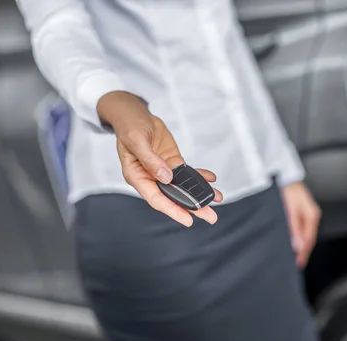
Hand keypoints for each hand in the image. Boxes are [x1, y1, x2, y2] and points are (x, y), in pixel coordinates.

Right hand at [97, 91, 222, 226]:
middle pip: (173, 197)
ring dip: (199, 193)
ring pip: (183, 187)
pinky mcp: (172, 162)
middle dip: (192, 207)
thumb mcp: (136, 140)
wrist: (134, 114)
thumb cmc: (129, 126)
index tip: (188, 220)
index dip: (173, 210)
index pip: (157, 199)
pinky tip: (211, 180)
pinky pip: (187, 173)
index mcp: (137, 177)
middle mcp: (151, 178)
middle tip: (211, 217)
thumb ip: (150, 160)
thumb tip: (166, 178)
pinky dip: (199, 176)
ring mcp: (163, 171)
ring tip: (217, 199)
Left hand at [281, 182, 320, 268]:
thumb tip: (297, 245)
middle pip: (309, 239)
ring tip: (295, 256)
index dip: (304, 253)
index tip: (299, 263)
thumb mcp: (289, 211)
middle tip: (297, 263)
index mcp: (312, 216)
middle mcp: (312, 216)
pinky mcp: (304, 213)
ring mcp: (309, 214)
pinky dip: (299, 237)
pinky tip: (294, 242)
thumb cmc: (287, 191)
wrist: (285, 178)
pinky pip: (303, 229)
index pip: (309, 240)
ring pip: (306, 235)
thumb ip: (294, 229)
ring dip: (301, 245)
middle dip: (303, 251)